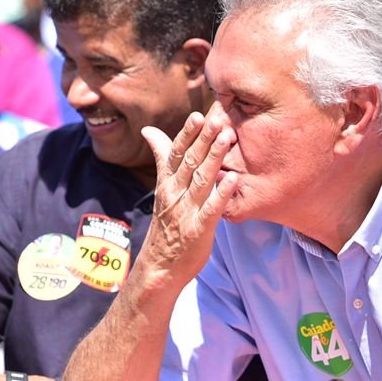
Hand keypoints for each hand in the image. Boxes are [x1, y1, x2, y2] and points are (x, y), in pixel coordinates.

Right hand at [136, 106, 236, 290]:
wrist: (161, 265)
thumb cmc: (167, 223)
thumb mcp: (163, 187)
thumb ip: (162, 158)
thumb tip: (149, 131)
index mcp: (168, 182)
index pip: (176, 153)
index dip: (187, 134)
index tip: (198, 115)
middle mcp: (175, 193)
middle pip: (190, 161)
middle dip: (203, 139)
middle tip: (216, 118)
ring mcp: (187, 211)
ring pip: (201, 180)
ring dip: (214, 158)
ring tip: (227, 138)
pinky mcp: (199, 229)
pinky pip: (211, 209)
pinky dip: (221, 194)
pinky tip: (232, 179)